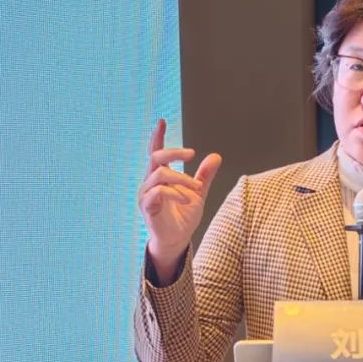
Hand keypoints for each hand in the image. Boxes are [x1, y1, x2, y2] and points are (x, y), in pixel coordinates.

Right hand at [137, 118, 221, 282]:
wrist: (178, 240)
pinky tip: (187, 199)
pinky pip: (158, 192)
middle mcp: (150, 182)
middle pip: (156, 157)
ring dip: (181, 178)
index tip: (162, 121)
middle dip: (174, 152)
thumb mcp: (198, 193)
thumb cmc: (184, 217)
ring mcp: (147, 194)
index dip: (158, 136)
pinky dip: (175, 193)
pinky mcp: (147, 207)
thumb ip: (204, 176)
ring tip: (195, 189)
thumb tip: (215, 156)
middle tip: (192, 154)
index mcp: (160, 176)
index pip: (156, 152)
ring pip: (160, 174)